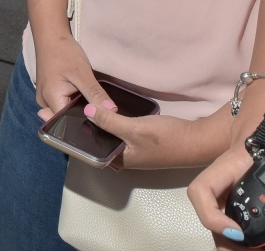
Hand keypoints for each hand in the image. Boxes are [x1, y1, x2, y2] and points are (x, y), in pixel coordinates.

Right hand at [31, 31, 102, 118]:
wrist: (50, 36)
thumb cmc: (63, 52)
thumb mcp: (82, 72)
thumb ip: (95, 93)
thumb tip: (111, 111)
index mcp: (50, 99)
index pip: (68, 123)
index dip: (86, 125)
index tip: (103, 125)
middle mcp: (44, 103)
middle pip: (66, 120)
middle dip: (83, 119)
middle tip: (102, 115)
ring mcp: (46, 98)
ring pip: (65, 112)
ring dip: (79, 111)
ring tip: (95, 107)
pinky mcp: (50, 93)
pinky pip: (63, 104)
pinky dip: (74, 104)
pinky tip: (85, 99)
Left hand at [85, 102, 228, 169]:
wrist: (198, 140)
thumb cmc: (166, 138)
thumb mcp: (134, 128)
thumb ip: (109, 121)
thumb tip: (86, 111)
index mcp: (119, 161)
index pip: (91, 148)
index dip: (79, 133)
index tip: (66, 115)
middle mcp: (124, 158)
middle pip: (100, 141)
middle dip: (89, 125)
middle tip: (76, 104)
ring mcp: (133, 150)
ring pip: (110, 135)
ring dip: (102, 122)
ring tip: (89, 103)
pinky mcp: (142, 141)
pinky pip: (121, 131)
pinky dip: (114, 121)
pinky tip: (109, 108)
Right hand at [189, 122, 264, 241]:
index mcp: (228, 169)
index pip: (202, 191)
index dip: (211, 215)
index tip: (237, 232)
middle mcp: (224, 187)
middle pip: (212, 222)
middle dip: (228, 245)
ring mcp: (231, 198)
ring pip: (223, 231)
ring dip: (238, 248)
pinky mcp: (244, 207)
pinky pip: (240, 230)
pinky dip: (249, 245)